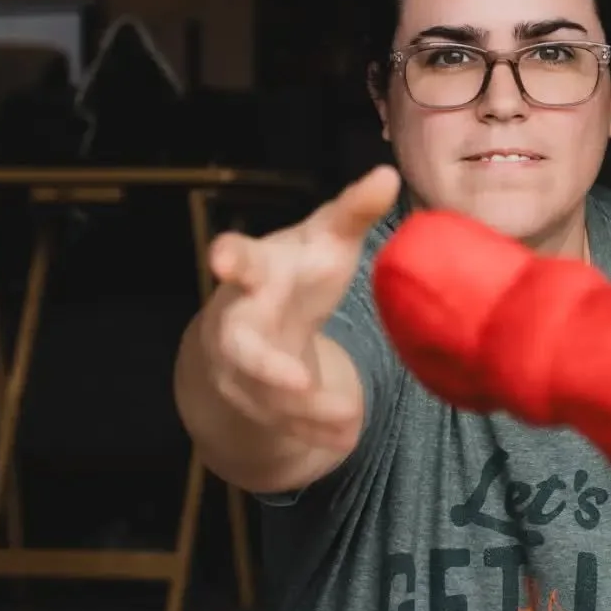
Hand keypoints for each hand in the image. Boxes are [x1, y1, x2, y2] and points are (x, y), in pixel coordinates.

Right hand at [197, 164, 398, 448]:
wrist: (253, 325)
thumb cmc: (296, 271)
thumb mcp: (324, 240)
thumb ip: (353, 211)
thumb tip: (388, 174)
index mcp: (256, 270)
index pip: (238, 260)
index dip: (228, 258)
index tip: (222, 258)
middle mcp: (238, 319)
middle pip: (239, 345)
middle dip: (263, 365)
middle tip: (297, 381)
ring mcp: (239, 365)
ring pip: (263, 394)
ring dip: (305, 410)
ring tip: (349, 420)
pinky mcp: (252, 400)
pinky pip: (277, 421)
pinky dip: (312, 430)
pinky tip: (346, 436)